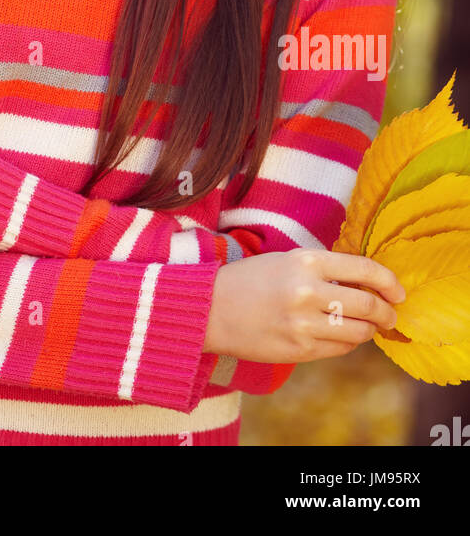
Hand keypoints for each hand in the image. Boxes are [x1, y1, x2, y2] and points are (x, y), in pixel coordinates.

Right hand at [204, 247, 406, 363]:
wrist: (211, 308)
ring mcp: (304, 323)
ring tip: (369, 326)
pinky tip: (344, 336)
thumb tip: (367, 283)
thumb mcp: (287, 261)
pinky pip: (340, 349)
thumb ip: (325, 269)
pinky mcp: (299, 349)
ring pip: (359, 331)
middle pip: (368, 304)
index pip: (364, 269)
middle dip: (387, 312)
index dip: (389, 281)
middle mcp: (308, 291)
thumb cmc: (250, 280)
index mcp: (306, 261)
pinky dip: (349, 343)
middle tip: (391, 314)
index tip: (399, 291)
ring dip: (371, 330)